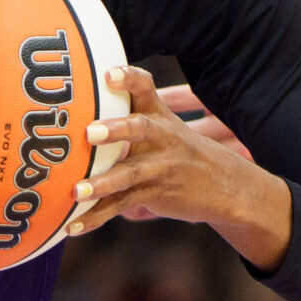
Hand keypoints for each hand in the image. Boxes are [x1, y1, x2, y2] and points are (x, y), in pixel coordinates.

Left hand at [68, 67, 292, 268]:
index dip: (128, 78)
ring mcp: (160, 168)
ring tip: (77, 191)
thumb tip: (73, 106)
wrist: (227, 186)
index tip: (108, 74)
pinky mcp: (156, 194)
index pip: (145, 87)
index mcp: (159, 116)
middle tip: (90, 133)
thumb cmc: (180, 151)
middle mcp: (161, 138)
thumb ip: (130, 115)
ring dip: (103, 183)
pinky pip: (122, 205)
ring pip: (130, 173)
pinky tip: (73, 226)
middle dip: (116, 130)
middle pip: (140, 128)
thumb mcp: (165, 126)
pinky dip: (96, 217)